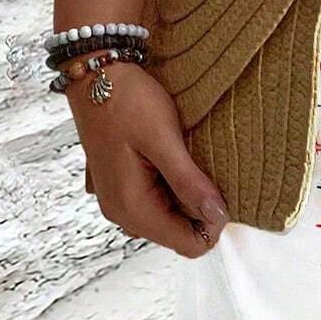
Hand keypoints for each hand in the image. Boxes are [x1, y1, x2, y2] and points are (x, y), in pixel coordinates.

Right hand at [69, 60, 228, 255]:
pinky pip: (157, 200)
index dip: (214, 224)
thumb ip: (189, 182)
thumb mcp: (164, 139)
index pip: (187, 244)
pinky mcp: (122, 184)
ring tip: (193, 160)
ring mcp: (119, 199)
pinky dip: (174, 186)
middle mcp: (121, 212)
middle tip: (210, 170)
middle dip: (201, 210)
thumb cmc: (126, 102)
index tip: (224, 191)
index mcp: (131, 207)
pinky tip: (177, 159)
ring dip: (188, 196)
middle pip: (179, 233)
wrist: (96, 75)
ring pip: (170, 216)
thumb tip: (217, 216)